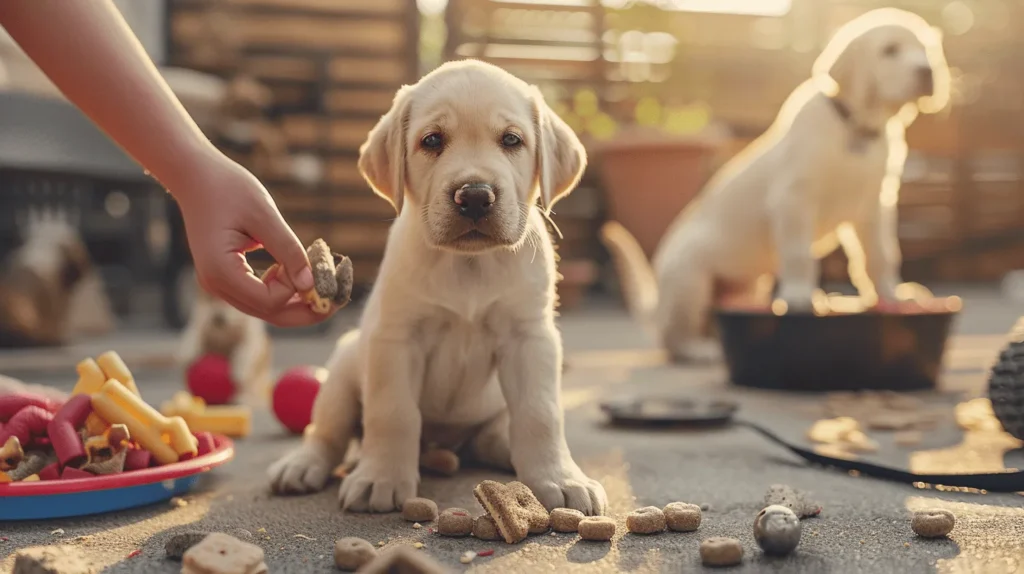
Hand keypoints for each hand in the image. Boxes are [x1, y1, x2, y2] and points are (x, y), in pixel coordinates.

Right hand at [171, 153, 328, 326]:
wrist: (195, 176)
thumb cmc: (227, 188)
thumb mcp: (264, 214)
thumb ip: (288, 250)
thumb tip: (312, 284)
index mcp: (221, 271)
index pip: (269, 301)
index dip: (297, 289)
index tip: (313, 263)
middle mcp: (216, 285)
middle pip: (268, 314)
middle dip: (305, 312)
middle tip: (337, 301)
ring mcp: (219, 283)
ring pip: (264, 308)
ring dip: (295, 301)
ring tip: (323, 286)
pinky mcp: (225, 276)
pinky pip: (258, 294)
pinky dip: (281, 289)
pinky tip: (295, 272)